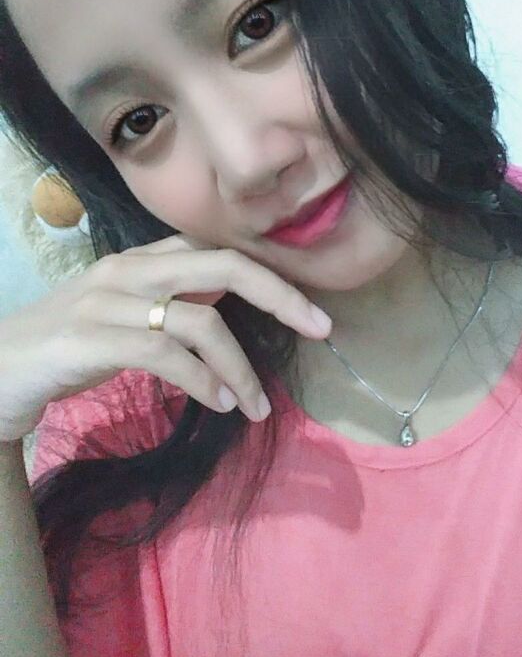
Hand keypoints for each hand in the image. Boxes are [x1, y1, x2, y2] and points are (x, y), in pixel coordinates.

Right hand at [0, 233, 331, 442]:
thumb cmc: (66, 348)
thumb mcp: (125, 317)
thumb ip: (173, 305)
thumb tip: (228, 312)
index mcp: (142, 260)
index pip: (218, 251)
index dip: (270, 275)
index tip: (310, 311)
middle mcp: (128, 270)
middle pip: (223, 266)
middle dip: (279, 295)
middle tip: (320, 328)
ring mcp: (107, 301)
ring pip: (200, 321)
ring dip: (240, 367)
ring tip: (256, 405)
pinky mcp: (89, 340)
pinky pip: (165, 355)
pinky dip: (203, 381)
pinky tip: (219, 404)